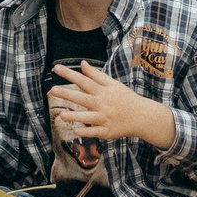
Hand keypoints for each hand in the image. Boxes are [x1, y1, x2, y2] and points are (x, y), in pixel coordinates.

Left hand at [51, 63, 176, 149]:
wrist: (143, 116)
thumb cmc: (126, 98)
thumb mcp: (113, 84)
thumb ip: (96, 75)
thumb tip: (83, 63)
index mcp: (102, 91)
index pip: (83, 80)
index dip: (70, 74)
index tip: (56, 68)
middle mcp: (102, 104)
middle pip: (83, 98)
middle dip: (68, 94)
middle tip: (52, 90)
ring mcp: (105, 119)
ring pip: (88, 118)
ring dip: (75, 116)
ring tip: (61, 115)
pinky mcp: (108, 131)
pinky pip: (95, 132)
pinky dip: (86, 132)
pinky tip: (75, 131)